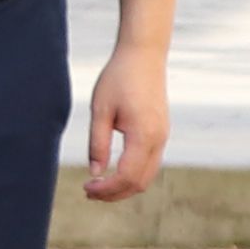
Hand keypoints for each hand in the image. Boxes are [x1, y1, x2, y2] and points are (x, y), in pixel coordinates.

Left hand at [83, 44, 171, 201]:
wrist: (144, 55)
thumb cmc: (119, 78)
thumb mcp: (100, 110)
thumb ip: (98, 144)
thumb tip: (96, 173)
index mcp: (143, 134)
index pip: (127, 176)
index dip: (106, 188)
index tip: (86, 187)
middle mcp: (158, 139)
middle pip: (140, 183)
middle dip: (115, 193)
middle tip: (89, 191)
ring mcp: (163, 136)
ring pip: (147, 176)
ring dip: (124, 186)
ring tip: (99, 184)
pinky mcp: (161, 132)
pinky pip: (150, 164)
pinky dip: (133, 174)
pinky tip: (114, 170)